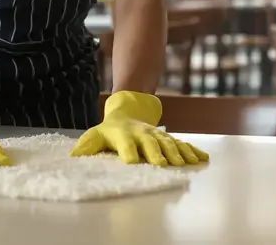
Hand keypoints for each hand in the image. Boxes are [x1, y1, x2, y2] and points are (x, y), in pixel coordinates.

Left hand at [70, 91, 207, 166]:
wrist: (129, 111)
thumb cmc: (110, 130)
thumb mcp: (96, 135)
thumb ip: (86, 145)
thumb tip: (72, 156)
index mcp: (123, 135)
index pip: (125, 144)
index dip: (128, 152)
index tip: (131, 162)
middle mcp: (142, 134)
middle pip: (150, 143)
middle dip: (156, 153)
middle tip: (162, 164)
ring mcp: (157, 135)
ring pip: (169, 143)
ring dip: (178, 153)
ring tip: (185, 164)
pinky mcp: (168, 138)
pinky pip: (182, 144)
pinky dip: (193, 151)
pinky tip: (202, 159)